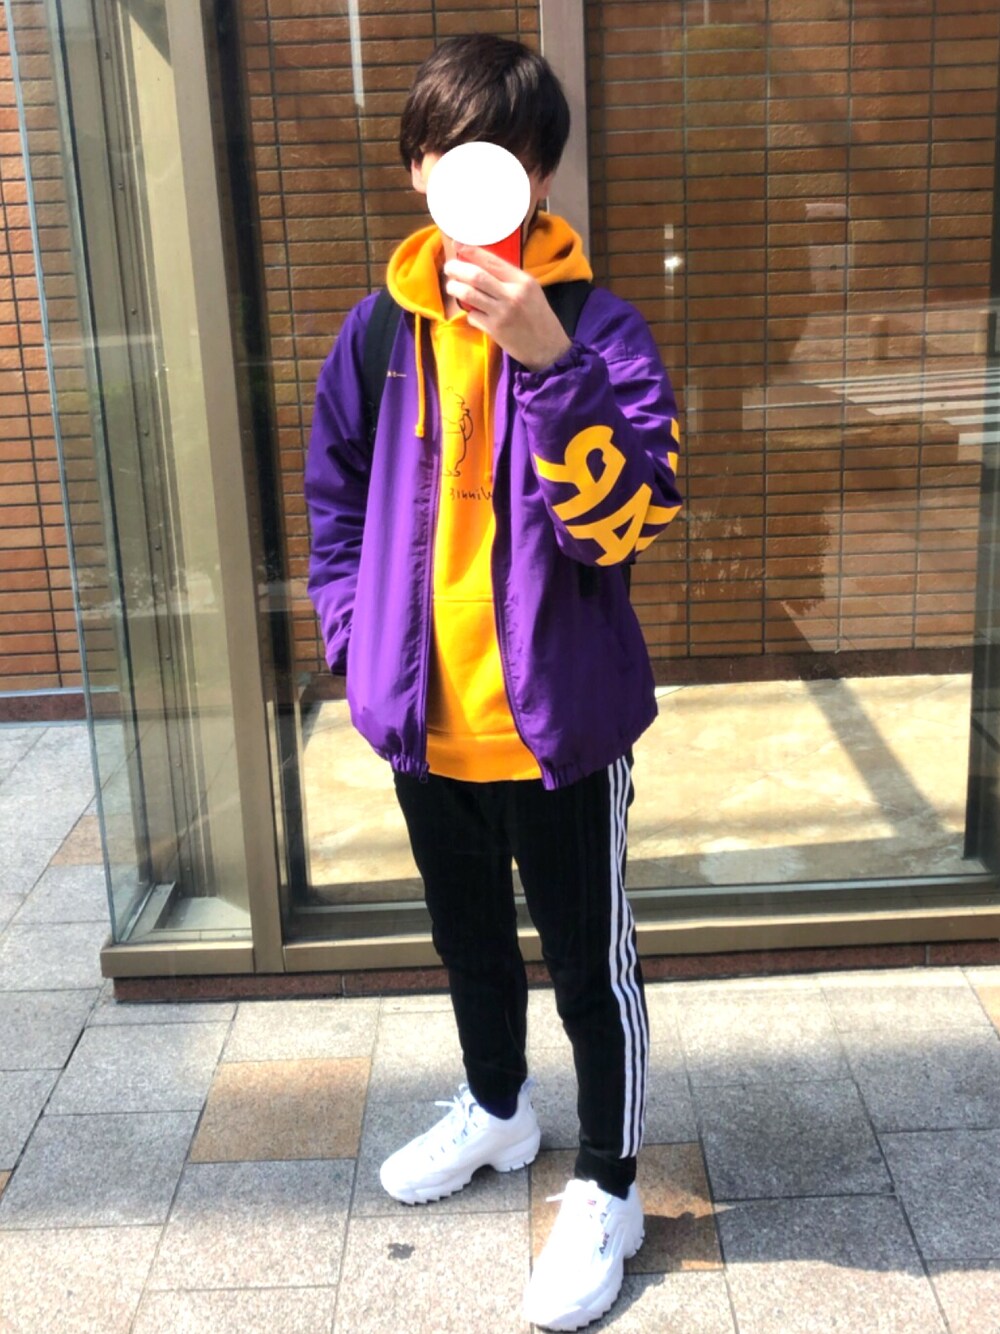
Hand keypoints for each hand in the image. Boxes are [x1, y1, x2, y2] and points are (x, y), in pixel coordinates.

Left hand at [442, 245, 571, 371]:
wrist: (547, 347)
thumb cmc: (538, 316)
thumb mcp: (530, 290)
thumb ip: (509, 278)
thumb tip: (480, 263)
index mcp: (522, 281)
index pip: (492, 261)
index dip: (472, 252)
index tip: (458, 245)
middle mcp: (512, 294)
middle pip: (476, 276)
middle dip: (457, 269)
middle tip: (449, 267)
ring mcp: (502, 313)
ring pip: (469, 294)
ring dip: (455, 289)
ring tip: (452, 287)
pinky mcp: (495, 330)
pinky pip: (473, 316)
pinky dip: (469, 313)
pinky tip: (474, 313)